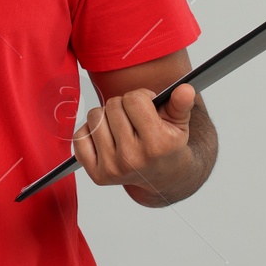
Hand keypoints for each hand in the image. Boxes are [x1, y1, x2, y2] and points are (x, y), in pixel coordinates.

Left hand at [71, 84, 196, 197]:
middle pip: (113, 105)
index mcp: (157, 144)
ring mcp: (113, 168)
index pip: (134, 99)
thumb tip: (186, 88)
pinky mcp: (97, 174)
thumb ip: (181, 104)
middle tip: (134, 119)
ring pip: (95, 117)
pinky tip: (107, 137)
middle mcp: (133, 158)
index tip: (147, 106)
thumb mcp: (179, 123)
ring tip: (121, 127)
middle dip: (124, 106)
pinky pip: (79, 137)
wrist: (162, 176)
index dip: (141, 97)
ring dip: (106, 117)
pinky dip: (90, 132)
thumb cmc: (167, 144)